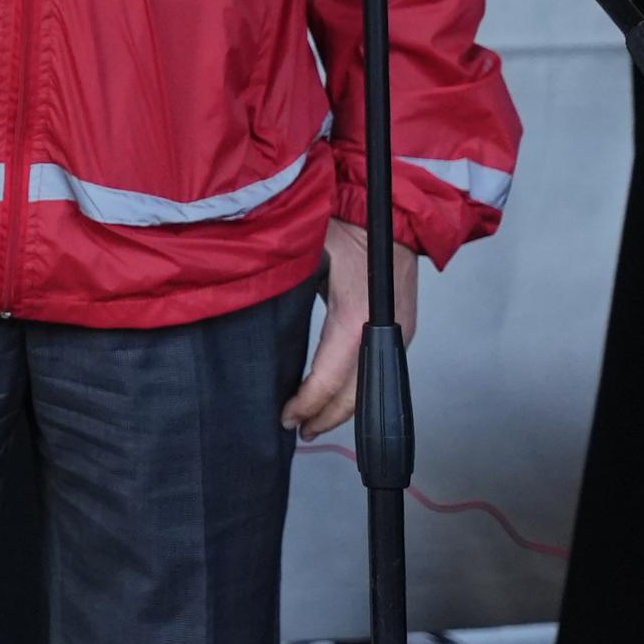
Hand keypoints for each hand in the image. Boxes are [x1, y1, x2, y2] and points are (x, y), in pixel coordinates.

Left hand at [284, 217, 420, 437]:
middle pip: (357, 394)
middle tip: (296, 431)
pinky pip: (378, 368)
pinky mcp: (400, 328)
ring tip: (313, 422)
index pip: (331, 376)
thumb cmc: (348, 221)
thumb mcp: (307, 247)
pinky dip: (357, 388)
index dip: (307, 403)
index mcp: (356, 316)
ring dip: (343, 409)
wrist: (395, 212)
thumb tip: (242, 293)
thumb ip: (280, 276)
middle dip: (326, 417)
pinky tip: (337, 395)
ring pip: (371, 386)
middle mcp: (382, 331)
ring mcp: (397, 332)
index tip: (285, 418)